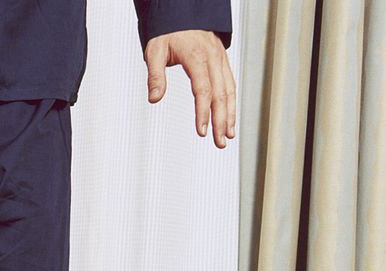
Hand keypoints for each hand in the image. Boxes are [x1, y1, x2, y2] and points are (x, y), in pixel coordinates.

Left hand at [145, 30, 235, 147]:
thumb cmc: (169, 31)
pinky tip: (230, 118)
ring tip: (229, 135)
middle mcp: (213, 58)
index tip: (201, 131)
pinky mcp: (222, 62)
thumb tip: (154, 99)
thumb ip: (155, 75)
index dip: (203, 112)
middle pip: (220, 94)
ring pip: (229, 90)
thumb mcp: (155, 51)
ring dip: (230, 114)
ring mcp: (220, 60)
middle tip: (220, 142)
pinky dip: (232, 102)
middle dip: (221, 120)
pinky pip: (230, 84)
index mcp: (198, 56)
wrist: (183, 12)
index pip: (203, 89)